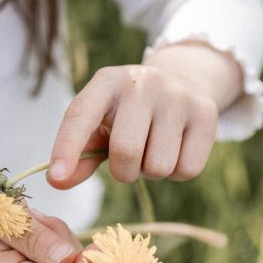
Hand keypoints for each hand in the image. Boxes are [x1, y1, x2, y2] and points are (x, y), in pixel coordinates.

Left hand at [47, 43, 243, 187]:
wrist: (183, 81)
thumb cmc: (129, 113)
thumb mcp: (100, 124)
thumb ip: (79, 153)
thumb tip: (58, 181)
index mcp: (107, 81)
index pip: (80, 116)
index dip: (66, 149)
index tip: (56, 178)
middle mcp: (142, 83)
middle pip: (126, 152)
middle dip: (124, 172)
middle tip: (130, 161)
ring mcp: (177, 95)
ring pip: (158, 167)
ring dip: (151, 172)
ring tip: (154, 150)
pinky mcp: (206, 113)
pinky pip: (186, 170)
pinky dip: (177, 173)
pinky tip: (176, 150)